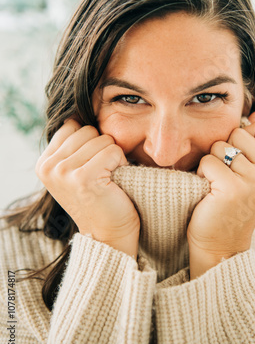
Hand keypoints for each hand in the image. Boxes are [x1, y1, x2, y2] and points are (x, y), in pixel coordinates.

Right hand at [35, 119, 139, 257]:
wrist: (109, 234)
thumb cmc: (101, 198)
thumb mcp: (77, 169)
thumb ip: (74, 144)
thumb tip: (79, 109)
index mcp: (44, 162)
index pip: (73, 125)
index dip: (91, 141)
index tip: (92, 165)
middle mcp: (48, 166)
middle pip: (88, 130)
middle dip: (102, 147)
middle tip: (102, 174)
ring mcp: (63, 172)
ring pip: (102, 139)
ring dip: (113, 156)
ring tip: (108, 178)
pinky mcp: (83, 178)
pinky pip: (112, 150)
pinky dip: (121, 163)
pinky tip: (115, 181)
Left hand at [187, 111, 254, 278]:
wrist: (220, 242)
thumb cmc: (231, 204)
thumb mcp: (253, 173)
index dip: (240, 140)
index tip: (240, 166)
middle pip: (238, 133)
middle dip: (225, 151)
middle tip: (227, 178)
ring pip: (221, 146)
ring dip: (212, 163)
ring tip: (218, 185)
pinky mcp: (233, 188)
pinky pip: (208, 161)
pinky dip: (202, 174)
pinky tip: (210, 191)